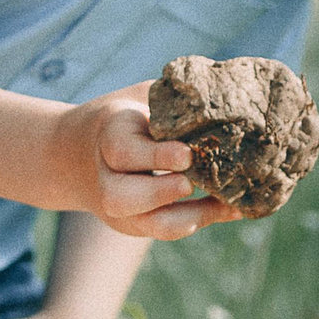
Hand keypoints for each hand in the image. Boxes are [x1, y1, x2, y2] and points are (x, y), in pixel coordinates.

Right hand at [59, 83, 241, 239]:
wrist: (83, 154)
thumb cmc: (130, 117)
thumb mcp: (142, 97)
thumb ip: (173, 97)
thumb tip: (226, 88)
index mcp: (109, 136)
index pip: (124, 152)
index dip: (157, 156)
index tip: (187, 155)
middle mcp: (107, 178)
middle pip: (122, 197)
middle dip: (161, 193)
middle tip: (192, 184)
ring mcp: (120, 208)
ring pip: (148, 224)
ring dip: (191, 216)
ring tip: (231, 204)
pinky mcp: (137, 225)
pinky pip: (167, 230)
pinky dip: (202, 220)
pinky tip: (234, 209)